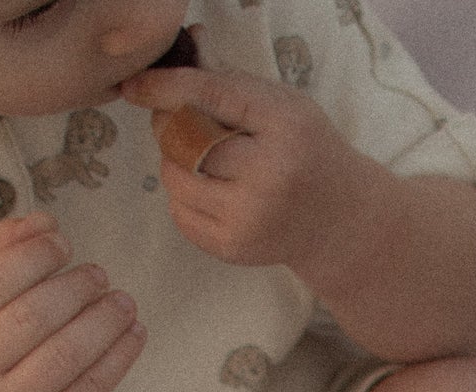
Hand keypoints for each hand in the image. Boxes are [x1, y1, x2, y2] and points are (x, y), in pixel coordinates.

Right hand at [0, 212, 143, 391]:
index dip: (33, 255)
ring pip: (65, 355)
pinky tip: (135, 333)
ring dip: (103, 321)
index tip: (64, 242)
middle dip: (74, 288)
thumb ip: (5, 256)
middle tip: (100, 274)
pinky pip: (91, 388)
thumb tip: (42, 219)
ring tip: (123, 302)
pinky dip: (119, 357)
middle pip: (33, 317)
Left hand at [122, 60, 367, 281]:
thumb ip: (233, 84)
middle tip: (178, 124)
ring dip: (173, 163)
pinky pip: (180, 215)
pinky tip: (207, 190)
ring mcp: (250, 219)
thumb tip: (178, 57)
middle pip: (185, 142)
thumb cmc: (306, 150)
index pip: (210, 98)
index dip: (165, 88)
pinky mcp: (234, 249)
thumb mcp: (284, 105)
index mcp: (283, 129)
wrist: (339, 220)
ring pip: (176, 180)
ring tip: (197, 159)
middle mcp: (268, 178)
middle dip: (170, 128)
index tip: (136, 85)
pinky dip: (182, 197)